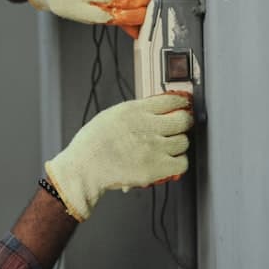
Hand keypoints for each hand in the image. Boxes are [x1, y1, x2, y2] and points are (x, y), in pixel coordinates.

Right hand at [45, 92, 192, 221]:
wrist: (84, 168)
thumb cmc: (92, 144)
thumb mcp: (112, 115)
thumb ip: (136, 112)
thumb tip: (157, 109)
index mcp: (135, 110)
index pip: (171, 100)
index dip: (181, 103)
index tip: (183, 105)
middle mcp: (148, 127)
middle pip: (183, 120)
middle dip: (183, 122)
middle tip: (180, 126)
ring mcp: (154, 148)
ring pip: (183, 142)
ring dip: (178, 144)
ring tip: (168, 147)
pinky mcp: (156, 168)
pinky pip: (182, 163)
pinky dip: (178, 162)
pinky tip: (169, 161)